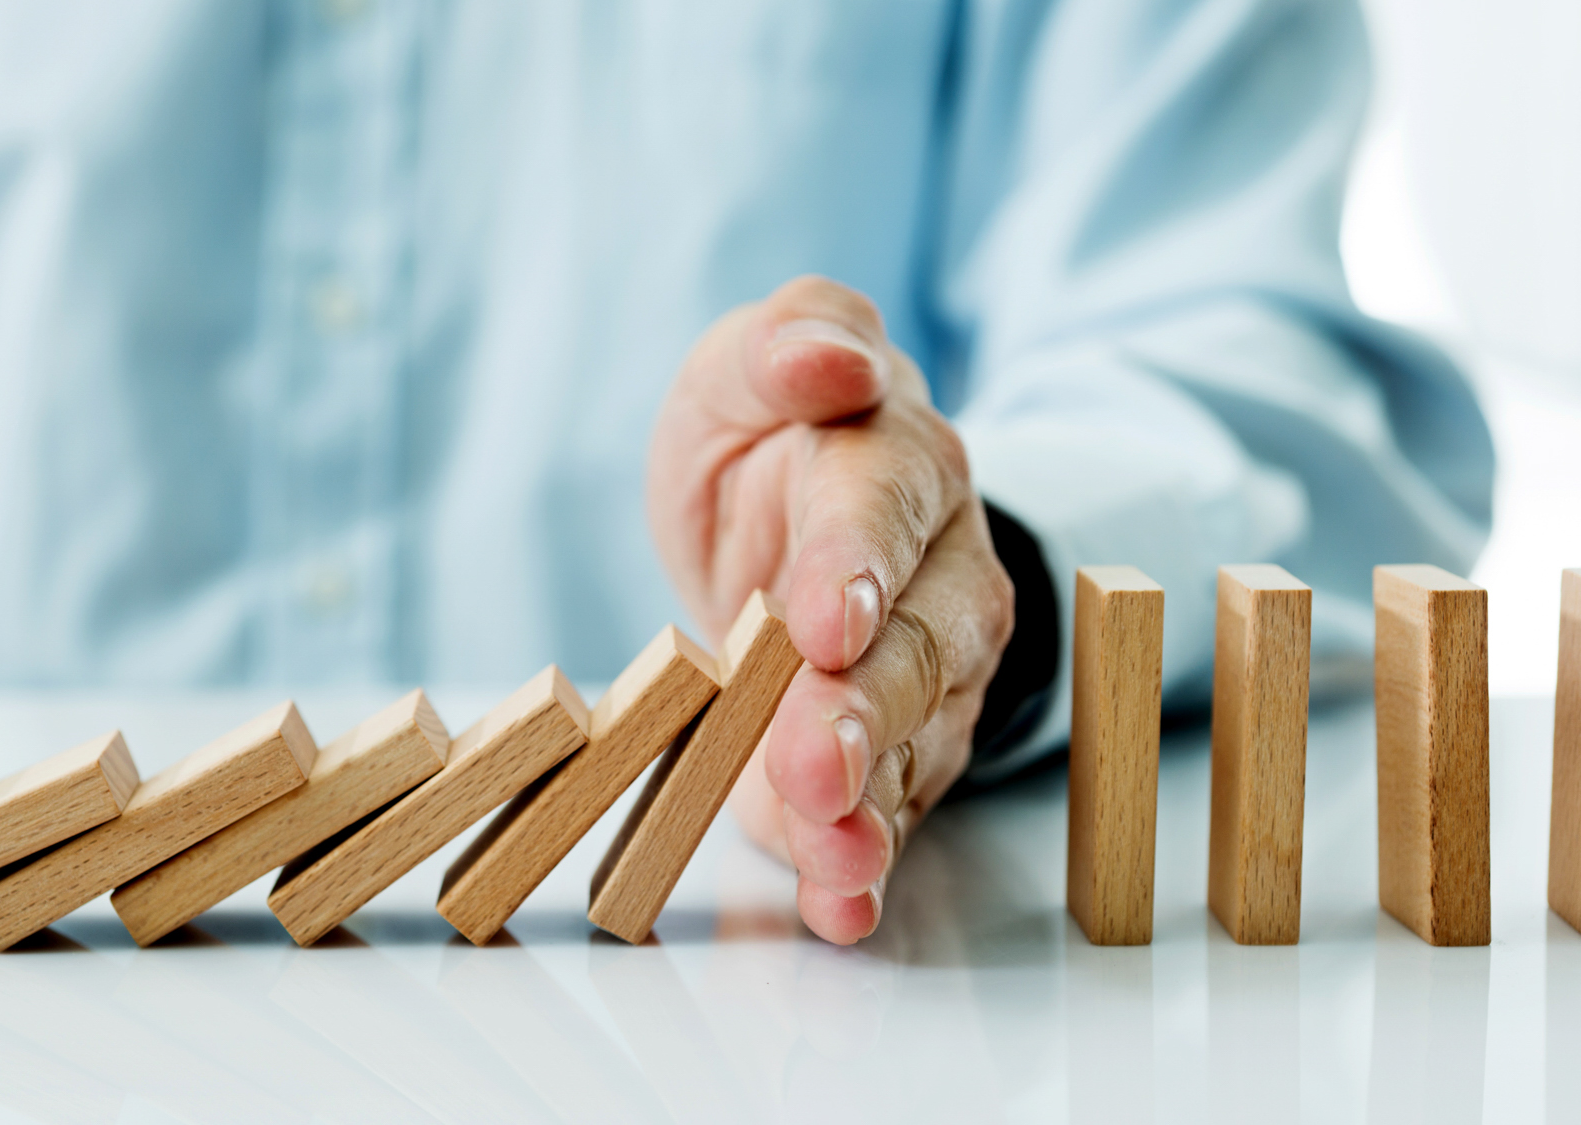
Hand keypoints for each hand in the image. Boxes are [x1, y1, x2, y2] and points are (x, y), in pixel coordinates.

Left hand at [647, 276, 1015, 943]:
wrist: (792, 515)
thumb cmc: (770, 436)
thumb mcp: (745, 370)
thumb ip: (788, 345)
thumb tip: (828, 359)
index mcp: (897, 461)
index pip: (882, 509)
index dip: (854, 565)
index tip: (822, 622)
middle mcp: (936, 571)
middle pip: (913, 646)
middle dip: (862, 711)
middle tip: (812, 766)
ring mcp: (931, 670)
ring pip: (913, 740)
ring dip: (868, 806)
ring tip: (831, 859)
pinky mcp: (904, 749)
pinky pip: (892, 805)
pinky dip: (863, 862)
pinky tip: (838, 905)